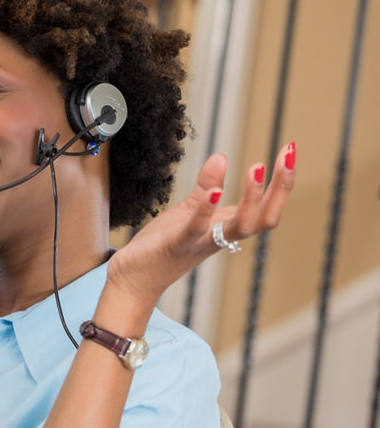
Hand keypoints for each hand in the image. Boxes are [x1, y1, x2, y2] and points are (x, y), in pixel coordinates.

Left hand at [106, 143, 295, 305]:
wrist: (137, 277)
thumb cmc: (166, 244)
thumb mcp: (190, 210)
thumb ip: (207, 186)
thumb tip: (222, 156)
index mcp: (228, 227)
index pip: (267, 207)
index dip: (282, 181)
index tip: (290, 149)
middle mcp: (222, 237)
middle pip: (264, 219)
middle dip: (280, 188)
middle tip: (288, 155)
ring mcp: (201, 242)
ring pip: (239, 228)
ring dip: (251, 199)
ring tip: (257, 167)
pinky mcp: (176, 245)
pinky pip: (196, 230)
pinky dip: (206, 211)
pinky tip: (214, 192)